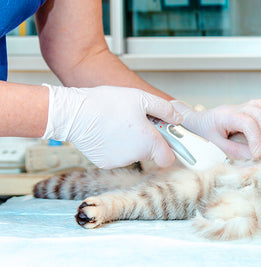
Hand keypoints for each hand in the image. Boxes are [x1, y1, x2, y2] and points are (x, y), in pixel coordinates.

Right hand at [42, 84, 181, 168]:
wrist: (73, 113)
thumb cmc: (106, 104)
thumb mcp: (141, 98)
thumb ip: (164, 109)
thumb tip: (177, 118)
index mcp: (149, 142)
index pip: (169, 158)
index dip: (170, 149)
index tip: (166, 138)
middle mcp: (136, 156)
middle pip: (150, 153)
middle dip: (148, 140)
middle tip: (139, 122)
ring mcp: (119, 162)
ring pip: (133, 154)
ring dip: (131, 142)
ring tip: (118, 123)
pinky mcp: (104, 163)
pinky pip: (116, 155)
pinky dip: (115, 146)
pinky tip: (107, 131)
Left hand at [172, 99, 260, 159]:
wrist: (194, 123)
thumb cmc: (201, 134)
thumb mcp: (214, 146)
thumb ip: (234, 151)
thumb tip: (254, 155)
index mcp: (224, 115)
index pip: (248, 122)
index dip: (256, 139)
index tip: (256, 155)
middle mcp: (234, 108)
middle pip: (258, 113)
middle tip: (259, 152)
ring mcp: (241, 107)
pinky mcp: (246, 110)